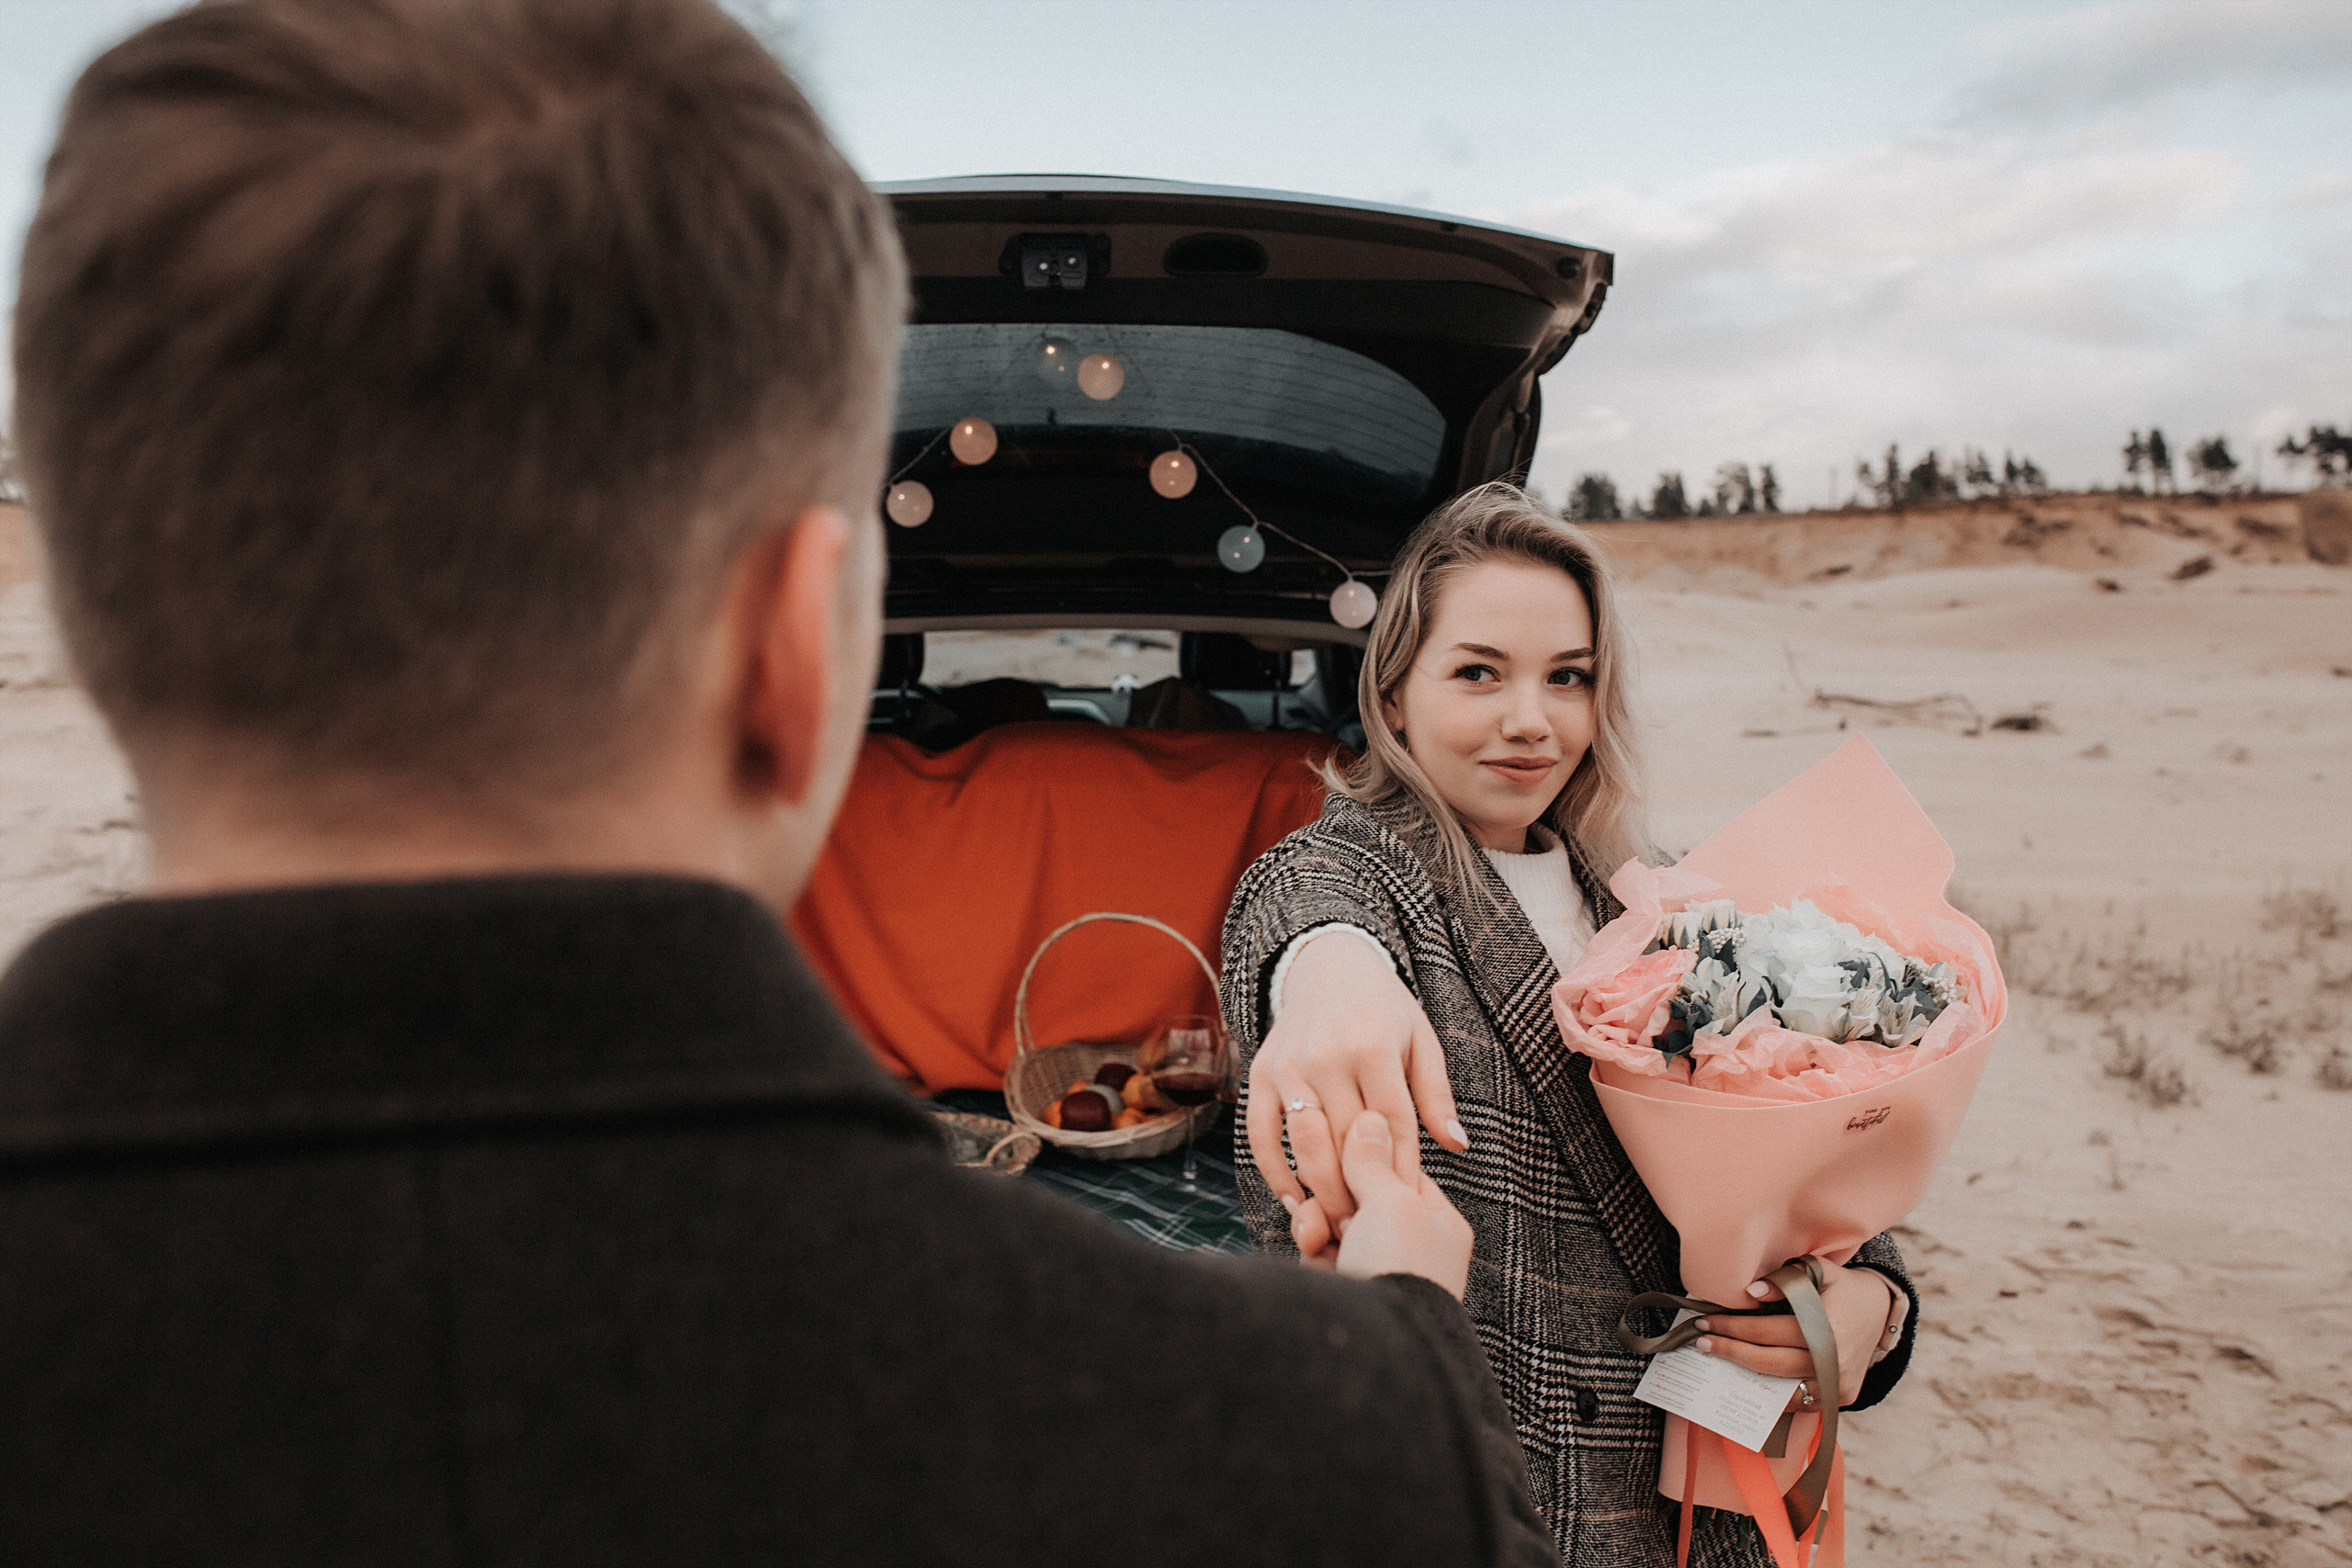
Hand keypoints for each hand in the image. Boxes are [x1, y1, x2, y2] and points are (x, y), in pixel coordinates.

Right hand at [1246, 930, 1465, 1233]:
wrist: (1326, 965)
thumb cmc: (1384, 1009)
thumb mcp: (1421, 1041)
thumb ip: (1436, 1096)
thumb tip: (1458, 1147)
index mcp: (1372, 1047)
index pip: (1391, 1124)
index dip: (1402, 1169)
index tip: (1411, 1205)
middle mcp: (1326, 1056)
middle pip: (1345, 1142)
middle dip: (1360, 1191)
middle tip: (1373, 1229)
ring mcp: (1288, 1066)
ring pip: (1303, 1145)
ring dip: (1321, 1191)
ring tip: (1339, 1223)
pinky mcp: (1260, 1073)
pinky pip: (1260, 1135)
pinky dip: (1273, 1172)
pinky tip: (1294, 1200)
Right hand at [1294, 1112, 1471, 1299]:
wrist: (1379, 1347)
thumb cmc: (1401, 1269)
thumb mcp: (1394, 1203)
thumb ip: (1375, 1162)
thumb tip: (1370, 1120)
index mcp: (1438, 1224)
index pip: (1400, 1171)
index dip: (1368, 1158)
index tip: (1347, 1152)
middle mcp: (1409, 1248)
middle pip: (1361, 1197)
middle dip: (1336, 1195)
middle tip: (1333, 1203)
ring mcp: (1375, 1271)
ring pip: (1335, 1223)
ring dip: (1319, 1220)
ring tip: (1317, 1234)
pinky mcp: (1342, 1290)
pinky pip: (1320, 1253)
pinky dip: (1312, 1247)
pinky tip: (1312, 1251)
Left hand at [1690, 1265, 1897, 1408]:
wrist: (1880, 1312)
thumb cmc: (1842, 1288)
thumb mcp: (1819, 1271)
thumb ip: (1786, 1280)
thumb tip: (1751, 1293)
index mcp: (1826, 1326)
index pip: (1766, 1330)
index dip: (1732, 1327)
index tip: (1704, 1321)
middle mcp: (1833, 1360)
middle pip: (1767, 1362)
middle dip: (1729, 1351)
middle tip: (1701, 1342)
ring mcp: (1838, 1384)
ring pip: (1780, 1387)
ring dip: (1745, 1376)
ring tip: (1717, 1363)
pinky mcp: (1842, 1398)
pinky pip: (1799, 1402)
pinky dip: (1772, 1394)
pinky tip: (1747, 1380)